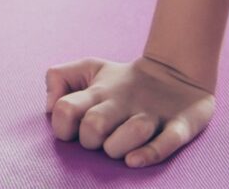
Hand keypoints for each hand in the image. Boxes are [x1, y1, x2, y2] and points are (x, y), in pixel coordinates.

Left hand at [44, 55, 215, 167]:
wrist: (177, 70)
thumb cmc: (123, 80)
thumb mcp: (89, 68)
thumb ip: (59, 77)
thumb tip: (49, 106)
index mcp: (100, 92)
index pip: (65, 108)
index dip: (62, 126)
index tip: (74, 131)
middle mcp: (124, 103)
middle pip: (96, 124)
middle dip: (91, 140)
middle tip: (100, 141)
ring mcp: (153, 114)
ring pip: (133, 131)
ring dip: (119, 146)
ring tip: (120, 150)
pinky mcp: (180, 125)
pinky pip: (167, 143)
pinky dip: (150, 154)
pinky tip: (134, 160)